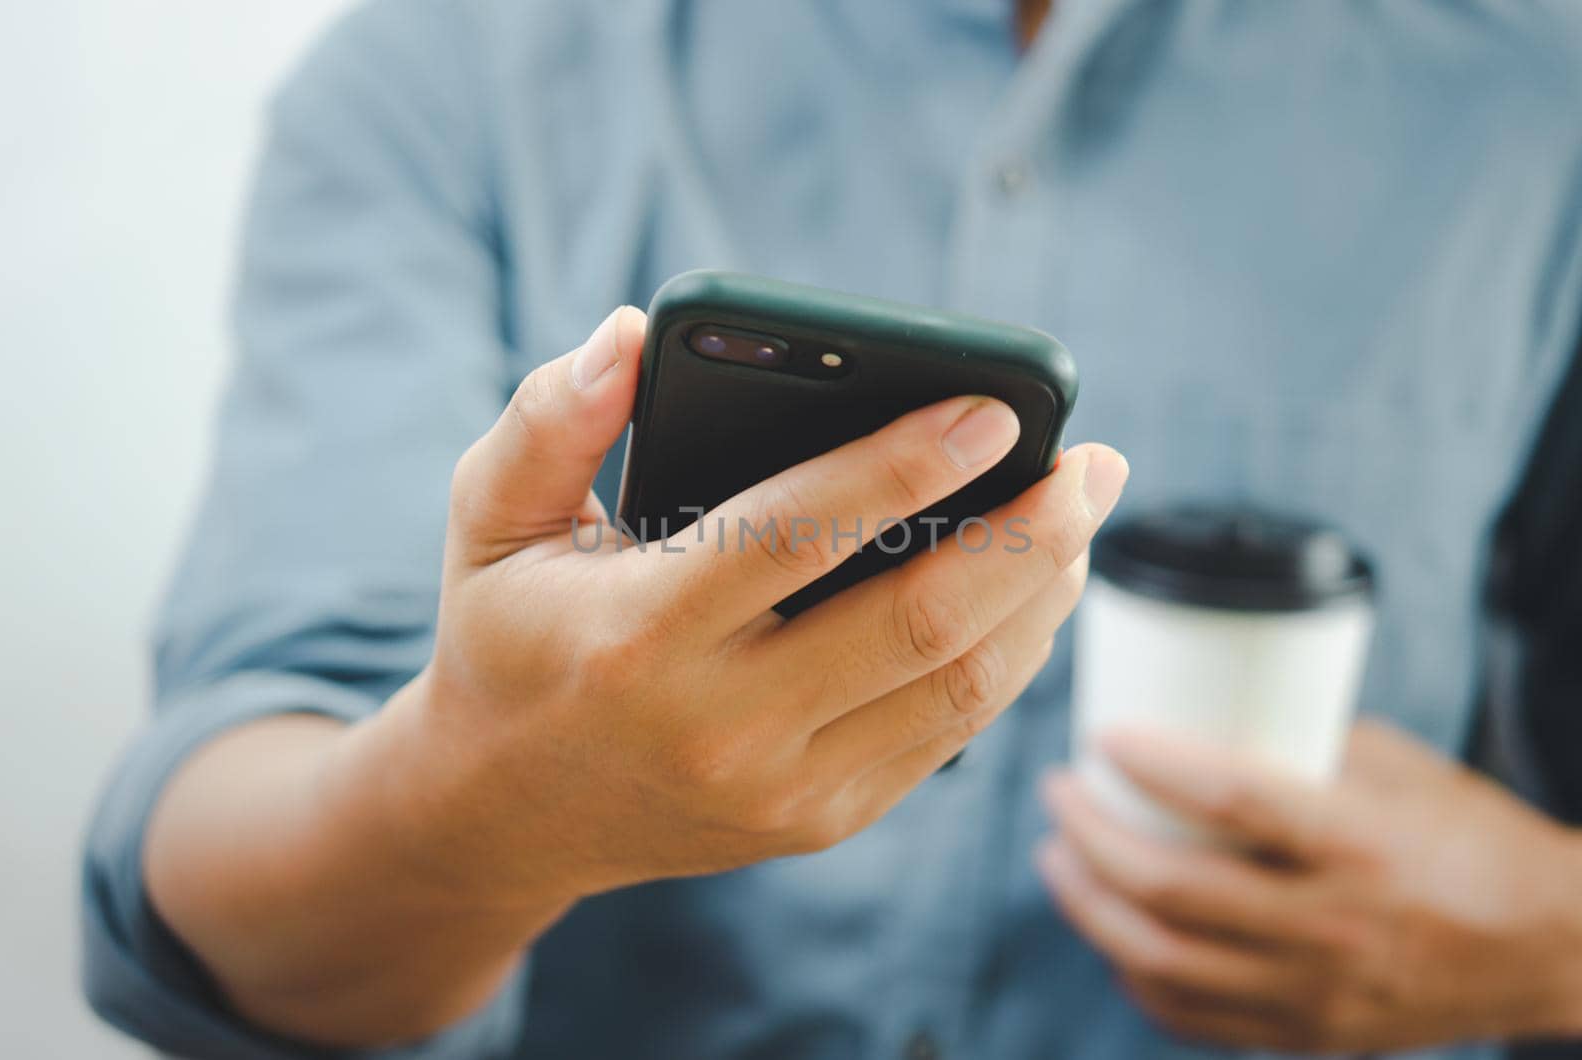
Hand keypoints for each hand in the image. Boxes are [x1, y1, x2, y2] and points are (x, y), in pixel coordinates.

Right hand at [386, 306, 1127, 906]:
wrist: (511, 812)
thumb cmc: (511, 638)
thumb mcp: (489, 520)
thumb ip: (548, 420)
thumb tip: (625, 331)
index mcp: (638, 635)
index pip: (798, 534)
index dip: (906, 464)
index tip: (994, 405)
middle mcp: (721, 725)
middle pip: (920, 623)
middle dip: (1027, 533)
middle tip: (1092, 462)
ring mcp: (782, 788)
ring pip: (959, 689)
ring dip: (1041, 597)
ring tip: (1080, 518)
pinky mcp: (822, 821)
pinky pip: (947, 735)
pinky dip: (1008, 658)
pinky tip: (1032, 592)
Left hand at [1036, 720, 1581, 1051]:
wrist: (1552, 948)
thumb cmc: (1469, 836)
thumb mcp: (1398, 769)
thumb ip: (1301, 743)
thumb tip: (1196, 705)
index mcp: (1363, 844)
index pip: (1233, 799)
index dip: (1152, 763)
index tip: (1102, 733)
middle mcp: (1334, 927)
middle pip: (1173, 888)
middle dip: (1091, 835)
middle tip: (1059, 791)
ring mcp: (1315, 994)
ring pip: (1162, 960)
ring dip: (1088, 905)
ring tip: (1058, 856)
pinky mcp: (1306, 1035)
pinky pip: (1190, 1015)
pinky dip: (1134, 971)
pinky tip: (1109, 928)